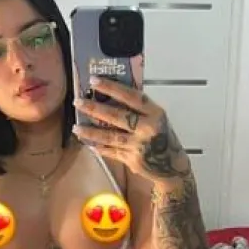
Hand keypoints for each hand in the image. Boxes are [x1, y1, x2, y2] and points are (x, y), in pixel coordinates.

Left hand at [73, 77, 190, 182]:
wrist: (173, 167)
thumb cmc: (162, 137)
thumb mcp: (157, 119)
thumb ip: (139, 109)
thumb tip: (109, 96)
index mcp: (155, 113)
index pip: (132, 96)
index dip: (112, 88)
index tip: (94, 80)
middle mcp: (148, 129)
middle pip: (117, 116)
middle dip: (95, 108)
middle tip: (78, 102)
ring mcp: (139, 146)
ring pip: (110, 136)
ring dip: (91, 132)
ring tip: (76, 127)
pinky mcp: (133, 160)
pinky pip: (112, 152)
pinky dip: (99, 147)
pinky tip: (88, 143)